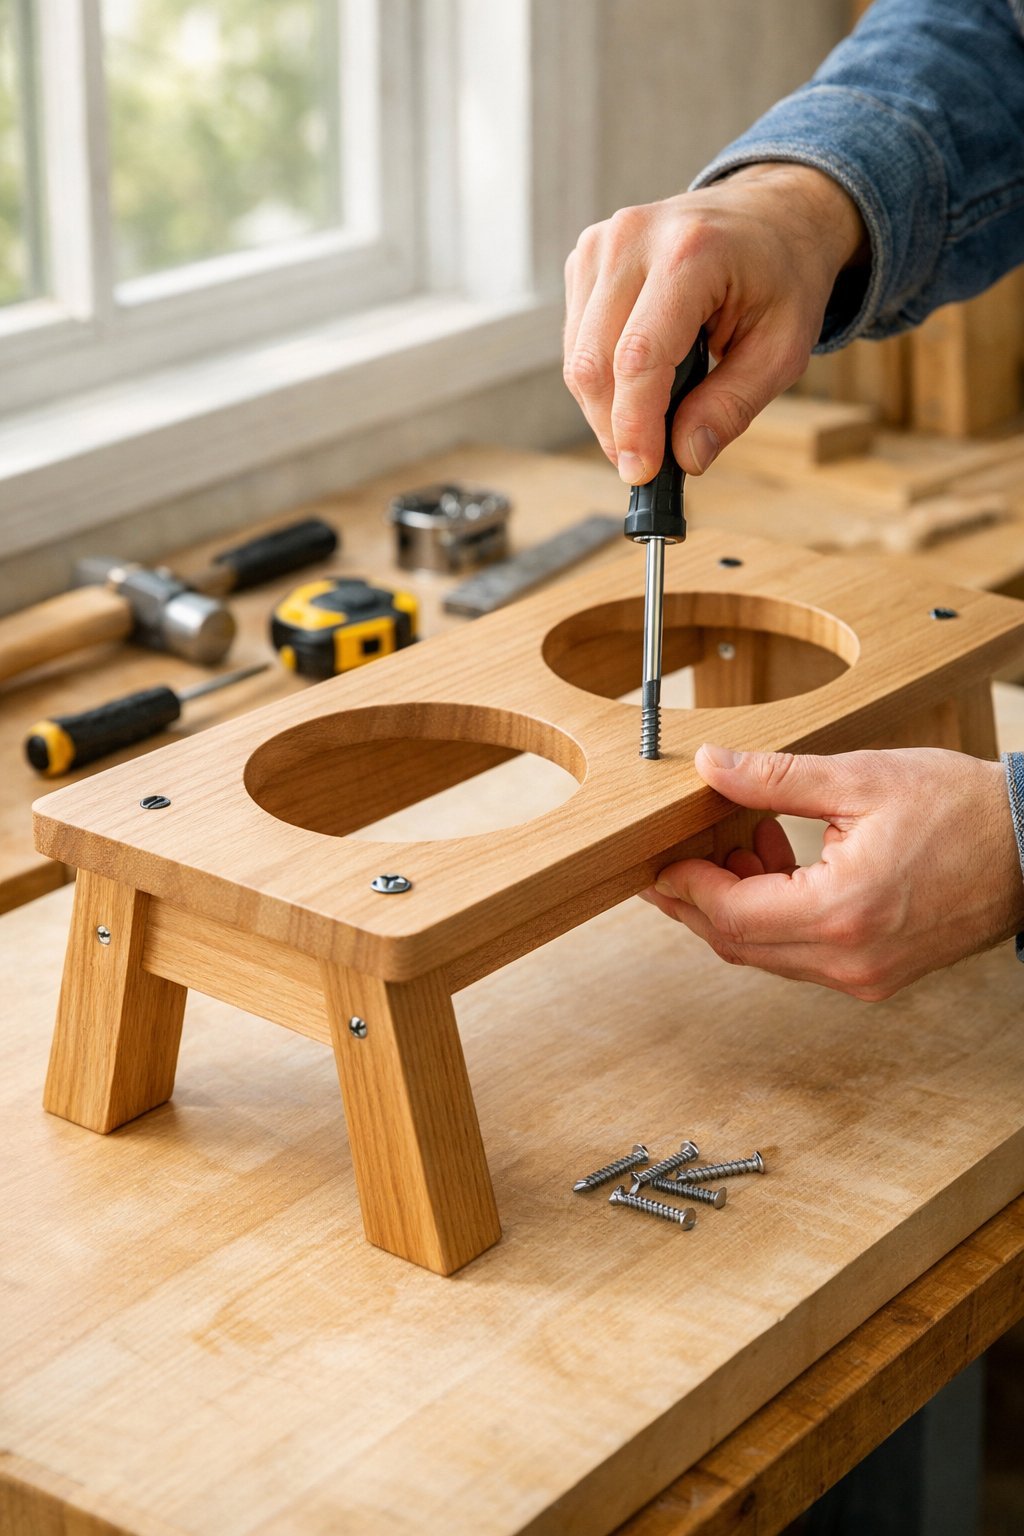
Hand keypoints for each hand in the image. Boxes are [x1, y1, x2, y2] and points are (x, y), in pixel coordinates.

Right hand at [563, 163, 866, 482]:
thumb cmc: (781, 275)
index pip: (639, 357)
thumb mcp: (782, 348)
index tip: (642, 472)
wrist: (768, 213)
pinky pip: (576, 343)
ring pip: (577, 359)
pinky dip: (602, 379)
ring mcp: (601, 245)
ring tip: (652, 419)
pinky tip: (639, 381)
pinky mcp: (585, 260)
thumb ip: (733, 405)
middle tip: (650, 461)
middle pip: (594, 363)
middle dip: (616, 427)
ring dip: (607, 408)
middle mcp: (633, 240)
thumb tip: (687, 457)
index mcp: (690, 252)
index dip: (634, 425)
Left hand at [643, 743, 1023, 1000]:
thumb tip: (710, 765)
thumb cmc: (962, 810)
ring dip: (737, 906)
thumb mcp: (860, 777)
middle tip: (674, 860)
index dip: (686, 886)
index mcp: (841, 913)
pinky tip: (777, 864)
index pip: (731, 915)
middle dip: (697, 901)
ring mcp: (864, 975)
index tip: (662, 858)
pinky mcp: (876, 975)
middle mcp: (849, 960)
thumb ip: (775, 778)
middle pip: (739, 944)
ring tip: (740, 841)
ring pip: (767, 954)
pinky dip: (774, 916)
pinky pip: (800, 956)